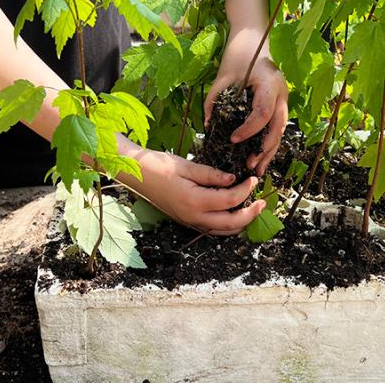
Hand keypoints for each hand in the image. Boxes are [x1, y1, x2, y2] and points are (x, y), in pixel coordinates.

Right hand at [127, 150, 265, 235]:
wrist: (135, 175)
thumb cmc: (158, 166)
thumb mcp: (187, 166)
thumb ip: (212, 175)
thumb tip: (233, 180)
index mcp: (194, 201)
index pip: (230, 199)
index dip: (245, 189)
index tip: (252, 178)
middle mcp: (192, 217)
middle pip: (231, 224)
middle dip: (250, 214)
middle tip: (262, 203)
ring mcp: (188, 221)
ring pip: (222, 231)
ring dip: (240, 223)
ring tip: (252, 210)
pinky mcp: (185, 220)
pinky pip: (211, 229)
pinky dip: (226, 225)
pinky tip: (232, 213)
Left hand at [204, 29, 288, 175]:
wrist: (253, 39)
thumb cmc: (237, 55)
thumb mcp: (222, 77)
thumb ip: (214, 101)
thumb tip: (207, 127)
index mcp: (268, 83)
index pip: (263, 112)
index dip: (250, 129)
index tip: (234, 140)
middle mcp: (281, 93)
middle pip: (278, 127)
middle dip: (265, 149)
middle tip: (250, 165)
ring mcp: (283, 99)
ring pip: (280, 130)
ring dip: (269, 151)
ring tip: (257, 170)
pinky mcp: (279, 104)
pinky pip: (276, 127)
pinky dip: (269, 143)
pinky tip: (260, 157)